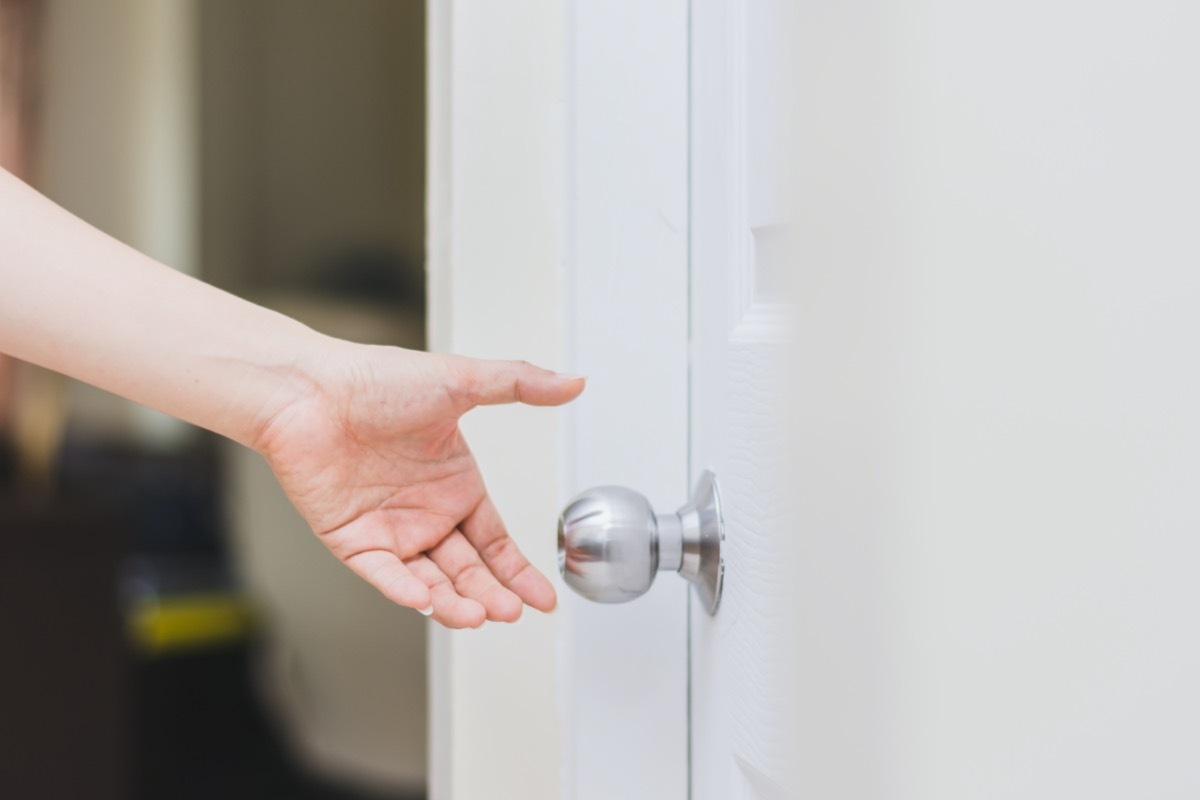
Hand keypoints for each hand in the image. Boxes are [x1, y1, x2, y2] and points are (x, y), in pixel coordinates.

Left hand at [253, 342, 584, 627]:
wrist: (308, 389)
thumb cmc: (376, 379)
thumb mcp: (461, 381)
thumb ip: (519, 385)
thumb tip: (571, 382)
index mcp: (455, 485)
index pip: (495, 543)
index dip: (519, 572)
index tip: (543, 599)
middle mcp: (425, 513)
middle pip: (468, 570)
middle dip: (492, 595)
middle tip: (511, 612)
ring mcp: (389, 529)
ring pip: (429, 581)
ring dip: (453, 601)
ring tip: (477, 615)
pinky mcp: (351, 539)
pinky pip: (383, 574)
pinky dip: (405, 590)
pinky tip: (427, 600)